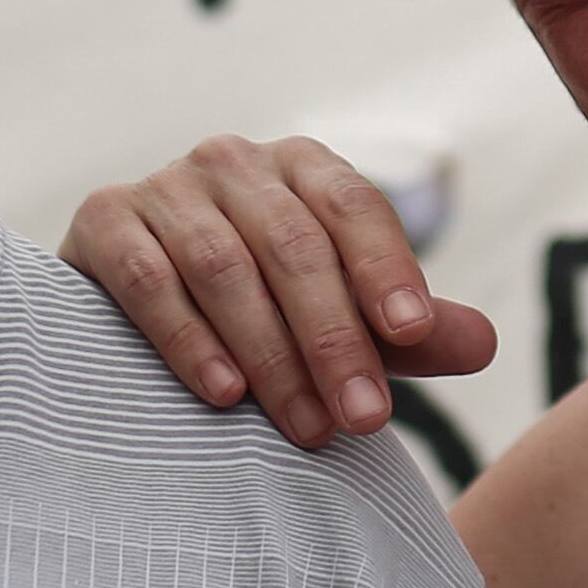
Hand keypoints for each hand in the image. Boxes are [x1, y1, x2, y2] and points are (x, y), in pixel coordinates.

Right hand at [60, 135, 499, 446]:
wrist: (129, 306)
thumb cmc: (258, 308)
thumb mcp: (339, 316)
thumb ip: (405, 332)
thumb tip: (483, 345)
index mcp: (302, 168)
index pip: (354, 208)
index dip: (386, 269)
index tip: (414, 336)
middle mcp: (234, 161)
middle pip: (295, 245)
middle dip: (335, 338)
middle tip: (365, 418)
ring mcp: (165, 186)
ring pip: (225, 266)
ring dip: (272, 353)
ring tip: (307, 426)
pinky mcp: (104, 220)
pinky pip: (150, 279)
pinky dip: (189, 338)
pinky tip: (225, 394)